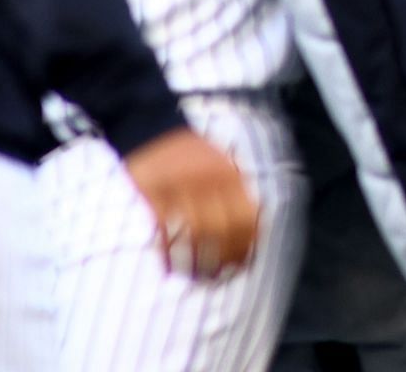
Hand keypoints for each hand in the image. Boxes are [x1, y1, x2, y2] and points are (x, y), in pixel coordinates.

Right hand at [122, 127, 260, 279]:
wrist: (151, 128)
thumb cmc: (191, 152)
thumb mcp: (222, 163)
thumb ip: (236, 189)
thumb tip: (254, 228)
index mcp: (228, 174)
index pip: (245, 216)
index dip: (245, 243)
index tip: (242, 263)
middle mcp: (207, 181)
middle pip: (221, 229)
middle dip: (222, 257)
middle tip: (218, 275)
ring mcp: (179, 187)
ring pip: (193, 233)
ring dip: (195, 260)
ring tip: (196, 277)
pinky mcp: (152, 193)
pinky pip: (164, 229)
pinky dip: (167, 252)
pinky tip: (168, 267)